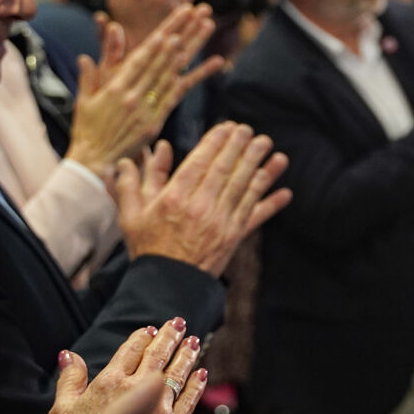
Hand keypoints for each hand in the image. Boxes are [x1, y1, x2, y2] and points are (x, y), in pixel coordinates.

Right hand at [48, 319, 205, 413]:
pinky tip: (202, 374)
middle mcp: (137, 390)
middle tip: (179, 324)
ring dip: (187, 355)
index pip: (131, 350)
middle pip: (158, 356)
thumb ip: (68, 381)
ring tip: (194, 342)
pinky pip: (190, 399)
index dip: (142, 338)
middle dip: (170, 337)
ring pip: (178, 373)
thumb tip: (69, 355)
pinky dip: (197, 384)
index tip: (150, 330)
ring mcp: (159, 408)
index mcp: (110, 383)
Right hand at [68, 3, 224, 177]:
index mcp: (116, 85)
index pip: (143, 52)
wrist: (93, 162)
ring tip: (207, 25)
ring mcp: (147, 107)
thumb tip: (88, 52)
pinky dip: (198, 76)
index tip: (176, 15)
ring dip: (193, 45)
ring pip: (174, 69)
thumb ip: (92, 73)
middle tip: (198, 10)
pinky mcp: (157, 120)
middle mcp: (134, 93)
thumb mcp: (86, 98)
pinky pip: (181, 93)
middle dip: (182, 30)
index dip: (162, 32)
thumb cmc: (87, 130)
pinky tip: (216, 62)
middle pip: (163, 55)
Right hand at [117, 123, 292, 275]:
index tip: (225, 127)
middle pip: (224, 169)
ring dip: (257, 164)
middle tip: (247, 129)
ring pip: (243, 186)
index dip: (215, 141)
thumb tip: (128, 159)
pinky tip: (286, 191)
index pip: (200, 162)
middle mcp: (200, 207)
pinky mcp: (234, 236)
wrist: (167, 286)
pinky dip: (271, 202)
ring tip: (266, 144)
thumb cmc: (147, 248)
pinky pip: (255, 214)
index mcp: (174, 198)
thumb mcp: (130, 216)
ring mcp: (220, 222)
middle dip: (238, 145)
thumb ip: (130, 185)